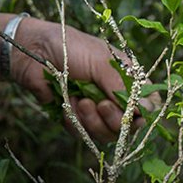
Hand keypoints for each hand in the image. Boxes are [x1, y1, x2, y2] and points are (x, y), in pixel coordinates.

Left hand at [11, 18, 144, 141]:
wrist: (34, 51)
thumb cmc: (71, 48)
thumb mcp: (101, 62)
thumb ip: (123, 86)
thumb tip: (144, 109)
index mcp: (126, 78)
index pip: (147, 104)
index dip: (141, 113)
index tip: (132, 113)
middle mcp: (113, 95)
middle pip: (127, 126)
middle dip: (114, 119)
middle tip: (101, 104)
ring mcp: (95, 108)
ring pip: (106, 133)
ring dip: (93, 121)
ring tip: (81, 101)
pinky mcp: (75, 118)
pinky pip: (82, 134)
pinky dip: (75, 122)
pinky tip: (68, 103)